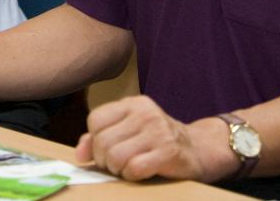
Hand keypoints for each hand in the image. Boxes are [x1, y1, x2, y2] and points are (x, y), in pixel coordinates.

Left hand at [74, 96, 235, 182]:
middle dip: (105, 159)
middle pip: (103, 141)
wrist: (200, 150)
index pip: (95, 120)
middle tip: (117, 164)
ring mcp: (158, 131)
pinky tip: (141, 172)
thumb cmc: (157, 141)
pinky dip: (132, 176)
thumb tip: (80, 154)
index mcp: (132, 103)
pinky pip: (134, 168)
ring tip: (128, 168)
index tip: (105, 150)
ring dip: (118, 169)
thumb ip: (101, 137)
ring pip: (116, 156)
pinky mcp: (168, 152)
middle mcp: (145, 113)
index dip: (95, 141)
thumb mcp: (129, 130)